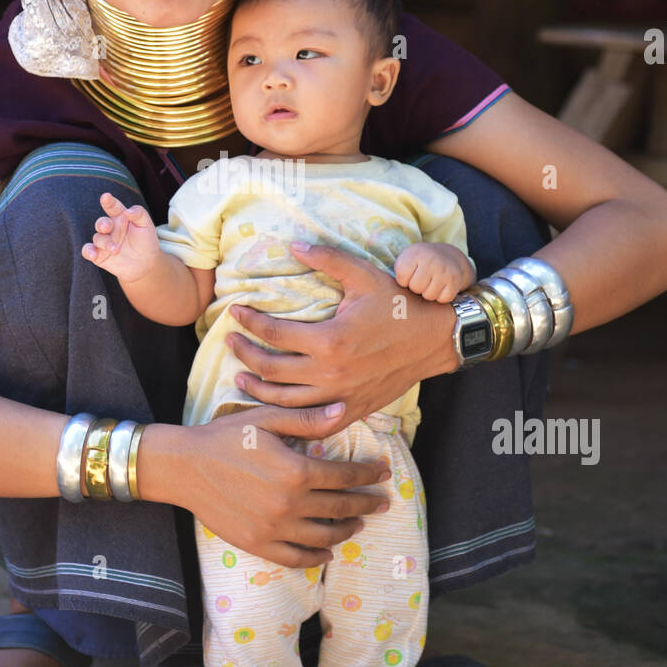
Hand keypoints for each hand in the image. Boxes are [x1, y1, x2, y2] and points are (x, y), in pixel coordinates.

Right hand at [81, 192, 161, 281]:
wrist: (145, 264)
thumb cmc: (146, 241)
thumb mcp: (147, 225)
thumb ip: (139, 214)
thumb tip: (128, 211)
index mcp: (120, 217)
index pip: (113, 207)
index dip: (109, 201)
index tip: (106, 197)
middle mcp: (110, 228)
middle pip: (101, 222)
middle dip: (102, 224)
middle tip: (107, 227)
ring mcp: (103, 240)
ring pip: (97, 238)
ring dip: (105, 243)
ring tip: (116, 250)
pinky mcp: (98, 254)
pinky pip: (87, 250)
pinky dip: (88, 252)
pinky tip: (93, 255)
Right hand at [143, 403, 393, 567]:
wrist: (185, 466)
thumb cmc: (226, 437)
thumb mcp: (268, 419)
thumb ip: (307, 419)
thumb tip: (344, 410)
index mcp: (296, 471)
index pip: (345, 476)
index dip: (368, 474)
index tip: (384, 472)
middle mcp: (290, 504)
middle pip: (341, 508)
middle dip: (367, 504)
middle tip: (383, 502)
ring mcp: (274, 529)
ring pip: (323, 536)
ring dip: (346, 530)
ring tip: (358, 524)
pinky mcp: (258, 544)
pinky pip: (295, 558)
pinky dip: (316, 558)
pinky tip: (327, 552)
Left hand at [225, 241, 458, 427]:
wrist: (436, 338)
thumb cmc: (399, 304)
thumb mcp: (363, 275)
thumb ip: (327, 259)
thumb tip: (293, 245)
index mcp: (329, 340)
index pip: (273, 333)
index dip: (249, 322)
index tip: (235, 312)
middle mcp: (330, 374)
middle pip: (270, 369)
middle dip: (244, 354)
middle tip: (230, 341)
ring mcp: (340, 396)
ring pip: (284, 400)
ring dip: (256, 388)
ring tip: (239, 376)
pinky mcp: (352, 410)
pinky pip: (311, 420)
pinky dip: (286, 416)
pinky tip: (273, 406)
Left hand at [395, 242, 474, 302]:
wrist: (449, 257)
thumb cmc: (420, 263)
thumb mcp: (406, 259)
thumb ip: (393, 273)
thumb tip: (380, 296)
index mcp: (415, 253)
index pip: (402, 278)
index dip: (404, 280)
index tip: (409, 274)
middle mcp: (431, 259)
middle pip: (416, 288)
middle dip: (416, 288)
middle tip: (422, 279)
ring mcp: (445, 270)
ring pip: (429, 295)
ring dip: (428, 293)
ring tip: (431, 282)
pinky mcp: (455, 280)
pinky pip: (443, 299)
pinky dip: (441, 297)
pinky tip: (441, 286)